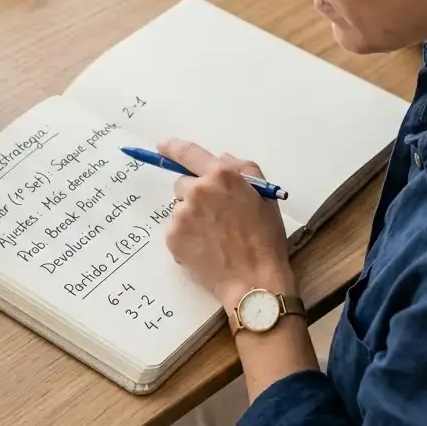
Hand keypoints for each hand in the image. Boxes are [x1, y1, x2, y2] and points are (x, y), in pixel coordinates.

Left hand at [160, 138, 296, 309]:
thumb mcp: (264, 194)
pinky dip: (185, 235)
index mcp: (221, 175)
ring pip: (179, 207)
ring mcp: (182, 214)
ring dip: (191, 215)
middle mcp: (197, 190)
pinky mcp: (172, 237)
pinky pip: (174, 228)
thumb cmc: (265, 237)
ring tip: (213, 235)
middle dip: (195, 194)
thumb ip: (242, 169)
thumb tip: (220, 158)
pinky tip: (205, 247)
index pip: (188, 153)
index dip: (172, 147)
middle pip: (183, 183)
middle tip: (215, 215)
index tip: (162, 146)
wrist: (254, 280)